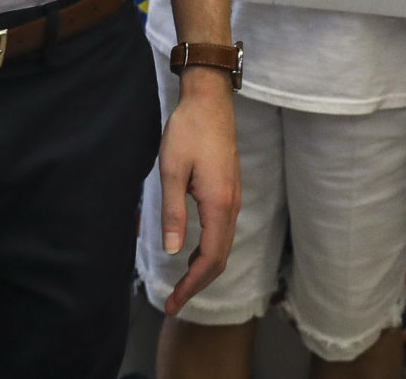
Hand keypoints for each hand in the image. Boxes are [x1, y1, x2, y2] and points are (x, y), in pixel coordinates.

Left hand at [156, 68, 240, 314]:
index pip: (210, 259)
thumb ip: (173, 212)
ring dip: (203, 268)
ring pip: (223, 246)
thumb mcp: (172, 171)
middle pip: (220, 258)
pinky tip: (191, 252)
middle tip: (174, 302)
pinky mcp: (229, 191)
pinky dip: (208, 251)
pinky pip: (223, 232)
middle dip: (198, 284)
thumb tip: (172, 251)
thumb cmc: (188, 132)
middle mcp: (232, 206)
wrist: (210, 101)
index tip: (173, 303)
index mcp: (219, 205)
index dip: (192, 285)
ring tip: (180, 283)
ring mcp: (234, 199)